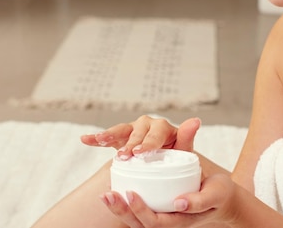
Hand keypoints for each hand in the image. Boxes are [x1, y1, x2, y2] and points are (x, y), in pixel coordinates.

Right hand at [81, 115, 201, 158]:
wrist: (162, 163)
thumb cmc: (174, 157)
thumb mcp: (183, 150)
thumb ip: (187, 137)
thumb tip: (196, 120)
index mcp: (163, 128)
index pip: (156, 132)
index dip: (148, 142)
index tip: (141, 153)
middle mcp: (147, 125)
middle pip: (137, 132)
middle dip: (130, 144)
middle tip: (124, 156)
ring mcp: (132, 130)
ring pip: (121, 131)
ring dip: (111, 136)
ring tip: (102, 140)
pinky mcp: (120, 137)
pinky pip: (107, 137)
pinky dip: (96, 138)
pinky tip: (85, 139)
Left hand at [100, 173, 237, 227]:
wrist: (221, 195)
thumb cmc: (218, 193)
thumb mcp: (215, 193)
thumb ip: (200, 200)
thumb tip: (179, 203)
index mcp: (181, 221)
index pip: (156, 222)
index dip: (141, 210)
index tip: (130, 193)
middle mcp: (168, 222)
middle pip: (140, 224)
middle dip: (122, 211)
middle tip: (108, 194)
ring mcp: (162, 217)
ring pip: (135, 220)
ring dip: (119, 209)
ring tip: (105, 194)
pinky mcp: (158, 209)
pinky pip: (137, 210)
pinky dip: (124, 203)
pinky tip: (113, 189)